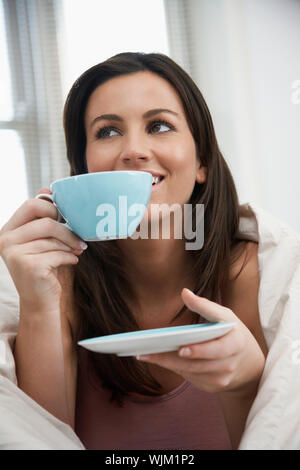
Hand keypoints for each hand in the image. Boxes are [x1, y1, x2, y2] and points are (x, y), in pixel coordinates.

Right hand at [0, 189, 86, 313]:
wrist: (40, 301)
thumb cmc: (44, 268)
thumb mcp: (42, 240)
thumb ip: (42, 218)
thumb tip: (47, 189)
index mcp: (8, 230)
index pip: (31, 205)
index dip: (53, 208)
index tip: (66, 220)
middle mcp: (6, 240)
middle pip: (46, 221)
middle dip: (67, 229)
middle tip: (79, 238)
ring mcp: (15, 253)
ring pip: (54, 239)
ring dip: (71, 245)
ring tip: (77, 251)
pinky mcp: (28, 266)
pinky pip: (58, 254)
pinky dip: (70, 257)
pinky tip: (72, 261)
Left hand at [137, 288, 264, 394]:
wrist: (250, 365)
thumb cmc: (233, 333)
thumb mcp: (225, 316)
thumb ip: (204, 306)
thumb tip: (184, 292)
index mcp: (235, 344)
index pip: (217, 349)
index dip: (199, 350)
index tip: (181, 349)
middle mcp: (229, 365)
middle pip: (197, 364)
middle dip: (172, 358)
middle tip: (149, 352)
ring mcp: (221, 379)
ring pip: (190, 372)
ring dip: (167, 363)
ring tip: (146, 354)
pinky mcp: (212, 387)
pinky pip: (190, 378)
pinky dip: (174, 368)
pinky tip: (157, 359)